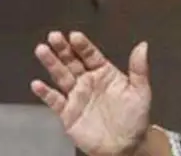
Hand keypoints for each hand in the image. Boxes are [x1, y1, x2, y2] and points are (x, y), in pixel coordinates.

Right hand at [31, 31, 151, 155]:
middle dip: (63, 49)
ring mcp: (76, 96)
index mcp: (104, 73)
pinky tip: (37, 84)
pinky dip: (45, 93)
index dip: (83, 45)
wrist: (125, 147)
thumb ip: (139, 69)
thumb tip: (143, 45)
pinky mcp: (68, 113)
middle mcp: (88, 81)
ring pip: (61, 76)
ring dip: (51, 63)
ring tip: (42, 50)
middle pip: (72, 61)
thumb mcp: (141, 92)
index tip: (74, 36)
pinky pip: (55, 101)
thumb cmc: (135, 119)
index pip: (91, 55)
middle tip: (54, 36)